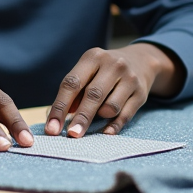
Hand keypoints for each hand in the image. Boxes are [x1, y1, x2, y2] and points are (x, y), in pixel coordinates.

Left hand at [46, 43, 184, 137]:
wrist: (140, 61)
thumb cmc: (104, 71)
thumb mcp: (88, 72)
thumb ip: (74, 93)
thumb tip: (57, 120)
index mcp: (93, 57)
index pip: (72, 83)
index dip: (60, 107)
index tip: (51, 128)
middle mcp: (113, 65)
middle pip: (93, 95)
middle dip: (81, 118)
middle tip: (71, 135)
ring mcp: (129, 78)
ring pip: (110, 107)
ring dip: (100, 117)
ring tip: (98, 115)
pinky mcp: (141, 93)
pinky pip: (125, 115)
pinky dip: (114, 126)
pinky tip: (105, 133)